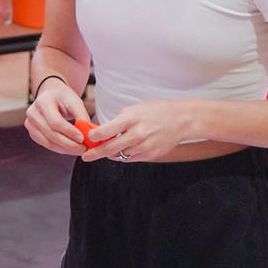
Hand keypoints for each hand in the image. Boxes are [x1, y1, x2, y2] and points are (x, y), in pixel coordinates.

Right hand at [26, 76, 93, 154]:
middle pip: (51, 133)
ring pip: (48, 142)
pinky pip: (46, 144)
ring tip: (79, 150)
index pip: (55, 121)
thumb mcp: (74, 101)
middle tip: (83, 148)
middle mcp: (33, 113)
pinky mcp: (32, 132)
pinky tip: (70, 149)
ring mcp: (30, 123)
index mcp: (43, 101)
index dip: (69, 132)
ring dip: (65, 149)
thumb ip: (81, 115)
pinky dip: (59, 148)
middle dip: (69, 144)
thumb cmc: (63, 97)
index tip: (82, 138)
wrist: (50, 94)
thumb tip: (88, 133)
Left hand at [83, 100, 203, 163]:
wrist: (181, 120)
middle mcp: (137, 134)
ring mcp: (144, 146)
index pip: (106, 131)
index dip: (94, 136)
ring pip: (120, 155)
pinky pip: (131, 158)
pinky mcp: (150, 155)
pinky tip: (125, 148)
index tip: (89, 138)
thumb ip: (119, 120)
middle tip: (86, 156)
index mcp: (131, 119)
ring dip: (112, 153)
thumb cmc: (157, 111)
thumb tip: (102, 130)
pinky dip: (125, 155)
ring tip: (107, 149)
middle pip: (110, 148)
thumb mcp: (136, 108)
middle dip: (95, 153)